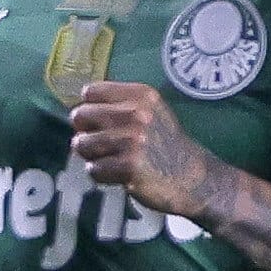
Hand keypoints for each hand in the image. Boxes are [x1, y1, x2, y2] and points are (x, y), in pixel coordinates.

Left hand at [64, 79, 222, 222]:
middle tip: (102, 144)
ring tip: (112, 159)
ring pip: (82, 144)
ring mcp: (132, 140)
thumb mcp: (150, 111)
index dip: (90, 109)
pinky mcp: (129, 167)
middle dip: (85, 132)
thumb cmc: (165, 144)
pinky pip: (93, 169)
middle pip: (80, 116)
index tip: (100, 122)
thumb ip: (118, 105)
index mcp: (141, 95)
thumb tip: (78, 111)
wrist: (192, 178)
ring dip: (92, 156)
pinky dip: (102, 175)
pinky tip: (119, 174)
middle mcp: (137, 114)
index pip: (90, 92)